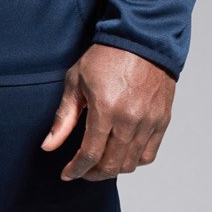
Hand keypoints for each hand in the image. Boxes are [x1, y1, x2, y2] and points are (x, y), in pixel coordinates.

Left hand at [39, 43, 175, 180]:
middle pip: (111, 165)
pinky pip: (148, 154)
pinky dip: (134, 160)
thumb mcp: (76, 80)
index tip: (67, 173)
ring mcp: (149, 122)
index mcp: (106, 109)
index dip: (76, 169)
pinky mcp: (162, 120)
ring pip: (130, 163)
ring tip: (99, 162)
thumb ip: (64, 117)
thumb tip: (49, 145)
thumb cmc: (106, 56)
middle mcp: (130, 120)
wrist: (141, 38)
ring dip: (112, 169)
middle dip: (92, 173)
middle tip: (81, 170)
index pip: (90, 154)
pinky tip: (121, 154)